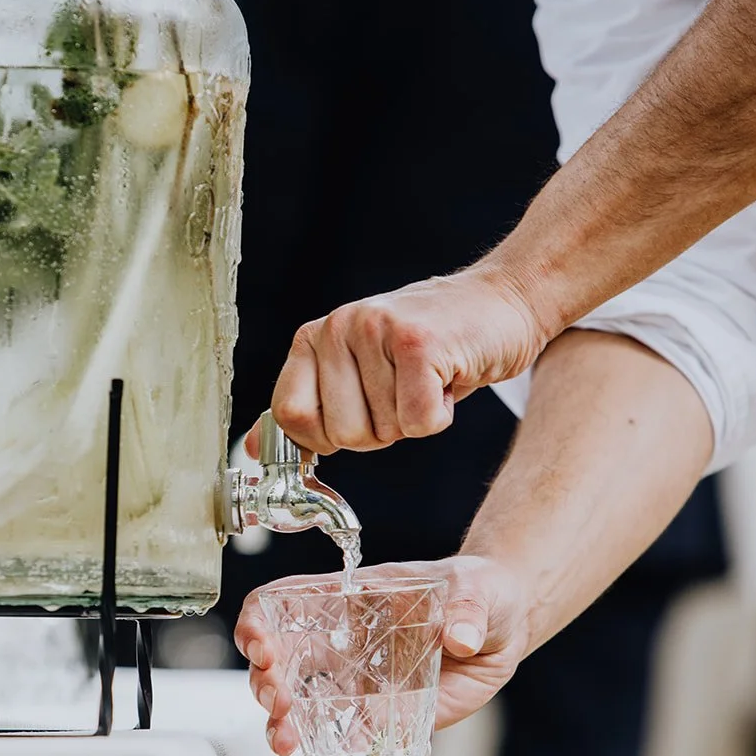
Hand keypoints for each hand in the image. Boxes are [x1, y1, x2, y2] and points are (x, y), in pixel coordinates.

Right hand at [234, 557, 530, 755]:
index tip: (260, 644)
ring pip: (301, 709)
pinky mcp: (381, 720)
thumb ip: (467, 609)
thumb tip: (461, 636)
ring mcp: (356, 685)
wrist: (500, 626)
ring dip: (282, 726)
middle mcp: (341, 644)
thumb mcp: (476, 589)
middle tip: (279, 702)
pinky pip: (344, 747)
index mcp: (350, 601)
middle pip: (280, 662)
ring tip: (285, 743)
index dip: (260, 621)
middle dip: (266, 683)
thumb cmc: (478, 591)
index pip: (283, 604)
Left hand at [246, 265, 546, 457]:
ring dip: (415, 419)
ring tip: (428, 377)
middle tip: (405, 391)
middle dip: (381, 430)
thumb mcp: (358, 372)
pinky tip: (448, 378)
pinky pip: (419, 422)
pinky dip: (441, 415)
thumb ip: (309, 408)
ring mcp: (376, 329)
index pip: (289, 417)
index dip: (326, 437)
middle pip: (340, 434)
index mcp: (314, 337)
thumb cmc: (429, 348)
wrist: (503, 301)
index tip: (359, 418)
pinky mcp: (418, 342)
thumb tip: (252, 453)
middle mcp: (338, 326)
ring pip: (384, 431)